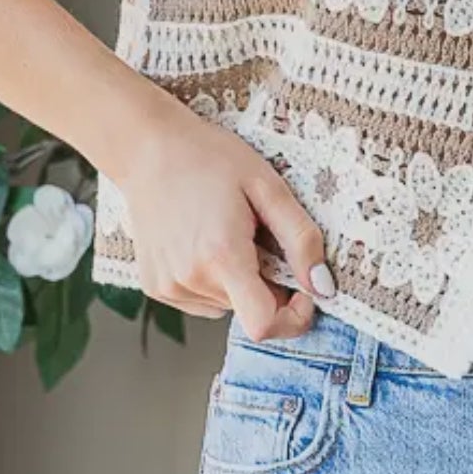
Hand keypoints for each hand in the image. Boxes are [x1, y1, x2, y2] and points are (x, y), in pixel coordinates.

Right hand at [117, 103, 335, 341]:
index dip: (293, 317)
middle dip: (266, 283)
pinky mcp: (155, 287)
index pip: (263, 325)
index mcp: (221, 256)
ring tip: (225, 233)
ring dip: (238, 280)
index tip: (300, 290)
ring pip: (227, 305)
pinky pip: (201, 299)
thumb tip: (323, 286)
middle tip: (256, 236)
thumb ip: (301, 239)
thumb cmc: (208, 158)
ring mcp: (169, 287)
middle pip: (249, 310)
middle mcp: (190, 279)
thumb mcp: (268, 187)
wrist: (149, 148)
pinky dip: (212, 279)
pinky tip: (203, 241)